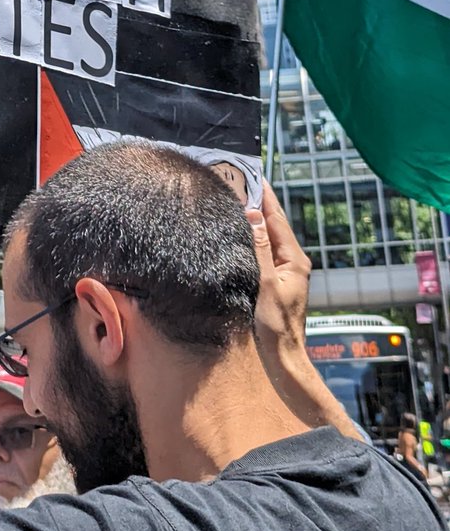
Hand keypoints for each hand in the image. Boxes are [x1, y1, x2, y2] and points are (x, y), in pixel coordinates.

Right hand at [248, 181, 310, 356]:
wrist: (282, 356)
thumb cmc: (276, 325)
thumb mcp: (266, 283)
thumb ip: (260, 248)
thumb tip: (253, 215)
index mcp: (294, 259)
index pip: (277, 218)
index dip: (264, 195)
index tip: (252, 174)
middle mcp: (292, 261)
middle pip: (273, 224)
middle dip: (258, 201)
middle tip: (238, 180)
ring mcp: (284, 270)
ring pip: (268, 236)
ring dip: (254, 217)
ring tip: (236, 198)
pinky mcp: (275, 279)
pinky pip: (263, 249)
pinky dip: (252, 235)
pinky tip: (239, 231)